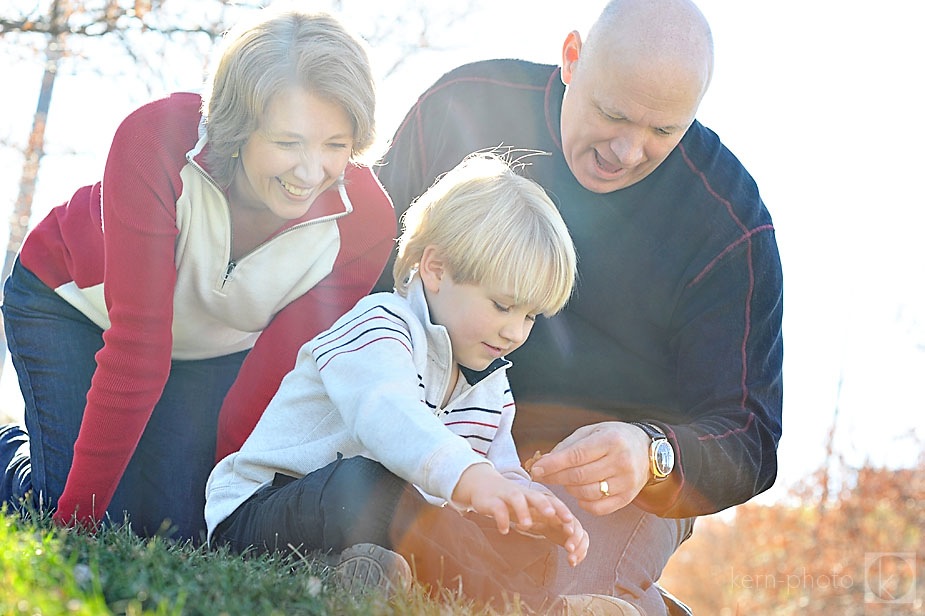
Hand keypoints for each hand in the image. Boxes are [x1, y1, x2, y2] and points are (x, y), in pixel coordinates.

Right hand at [452, 463, 588, 564]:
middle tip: (552, 516)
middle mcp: (522, 493)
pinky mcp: (490, 500)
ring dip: (522, 511)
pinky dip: (501, 518)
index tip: (571, 524)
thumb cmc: (511, 500)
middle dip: (544, 505)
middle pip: (536, 496)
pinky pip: (496, 507)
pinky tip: (504, 530)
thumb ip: (543, 517)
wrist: (482, 484)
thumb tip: (567, 534)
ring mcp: (506, 495)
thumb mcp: (528, 507)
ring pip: (516, 499)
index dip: (562, 511)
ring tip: (526, 526)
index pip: (552, 501)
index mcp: (533, 496)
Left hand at [516, 501, 588, 566]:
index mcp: (559, 514)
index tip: (568, 532)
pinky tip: (572, 563)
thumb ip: (528, 522)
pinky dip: (580, 555)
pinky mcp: (575, 539)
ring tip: (571, 560)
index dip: (570, 524)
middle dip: (575, 539)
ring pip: (583, 538)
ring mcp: (573, 530)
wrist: (543, 516)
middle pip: (578, 528)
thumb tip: (518, 525)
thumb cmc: (537, 515)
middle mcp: (569, 521)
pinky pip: (583, 546)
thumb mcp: (533, 518)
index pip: (568, 516)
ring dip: (580, 549)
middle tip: (569, 549)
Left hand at [528, 421, 649, 514]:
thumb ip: (568, 445)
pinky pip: (598, 508)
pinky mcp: (628, 497)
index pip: (576, 456)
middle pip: (579, 476)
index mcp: (611, 440)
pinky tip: (580, 492)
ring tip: (565, 481)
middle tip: (543, 476)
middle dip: (556, 478)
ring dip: (569, 489)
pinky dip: (583, 503)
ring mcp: (626, 482)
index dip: (553, 464)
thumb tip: (544, 461)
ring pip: (587, 493)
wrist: (647, 450)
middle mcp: (621, 462)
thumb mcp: (593, 431)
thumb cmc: (614, 437)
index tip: (536, 469)